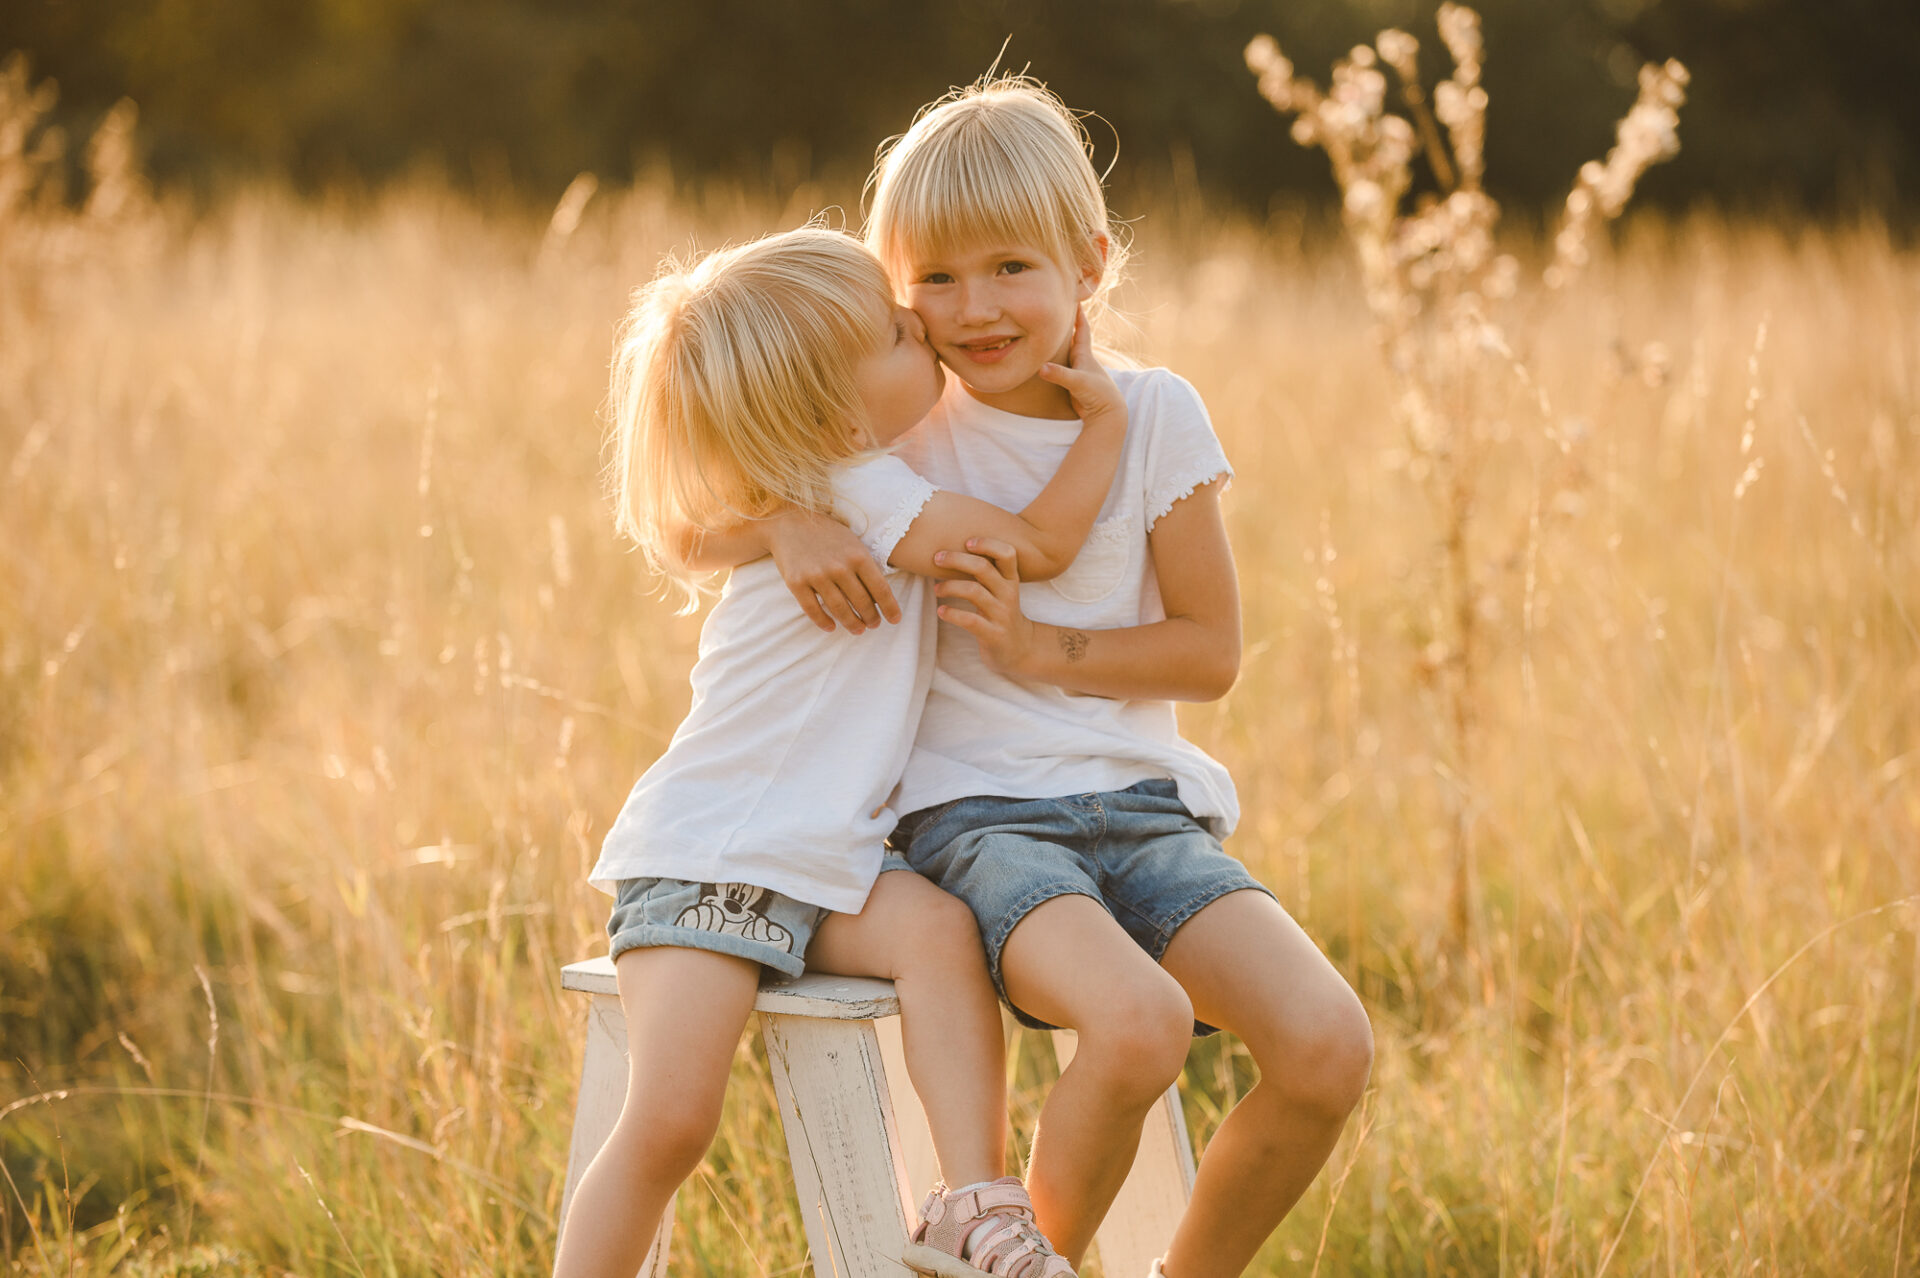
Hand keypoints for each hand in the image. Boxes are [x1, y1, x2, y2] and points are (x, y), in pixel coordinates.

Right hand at [767, 509, 900, 632]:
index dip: (890, 608)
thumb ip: (866, 566)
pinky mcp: (796, 583)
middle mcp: (839, 567)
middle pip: (862, 602)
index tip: (894, 619)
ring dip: (852, 623)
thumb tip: (880, 597)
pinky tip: (831, 627)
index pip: (880, 589)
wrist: (789, 522)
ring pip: (839, 610)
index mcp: (858, 555)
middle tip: (874, 625)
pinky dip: (823, 622)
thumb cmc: (827, 534)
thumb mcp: (853, 543)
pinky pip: (813, 610)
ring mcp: (817, 576)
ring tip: (858, 630)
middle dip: (871, 618)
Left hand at [933, 538, 1033, 674]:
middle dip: (956, 559)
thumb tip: (955, 549)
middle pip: (983, 568)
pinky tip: (941, 611)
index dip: (987, 544)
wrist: (1020, 649)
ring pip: (974, 592)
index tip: (966, 542)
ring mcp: (1001, 614)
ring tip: (936, 589)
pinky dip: (952, 613)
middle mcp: (1008, 594)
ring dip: (949, 586)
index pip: (1007, 554)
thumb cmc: (1002, 613)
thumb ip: (987, 572)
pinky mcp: (993, 634)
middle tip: (937, 559)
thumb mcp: (1002, 590)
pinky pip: (970, 620)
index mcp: (1011, 580)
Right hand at [1036, 307, 1123, 431]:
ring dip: (1060, 342)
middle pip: (1073, 337)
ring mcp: (1078, 371)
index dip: (1077, 313)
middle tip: (1059, 309)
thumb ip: (1060, 375)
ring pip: (1067, 352)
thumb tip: (1042, 368)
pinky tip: (1049, 359)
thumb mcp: (1078, 382)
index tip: (1074, 297)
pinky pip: (1062, 367)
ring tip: (1050, 331)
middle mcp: (1082, 360)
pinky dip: (1055, 360)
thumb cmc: (1097, 395)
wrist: (1106, 414)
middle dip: (1067, 323)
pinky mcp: (1073, 383)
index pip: (1081, 328)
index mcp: (1085, 355)